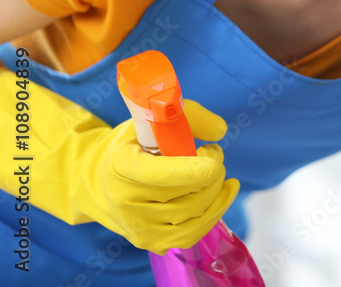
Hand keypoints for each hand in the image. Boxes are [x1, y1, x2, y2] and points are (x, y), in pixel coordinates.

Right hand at [67, 99, 238, 253]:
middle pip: (188, 194)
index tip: (212, 150)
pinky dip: (215, 212)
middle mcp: (125, 201)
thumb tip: (220, 131)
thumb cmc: (133, 145)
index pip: (165, 174)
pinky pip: (193, 233)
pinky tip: (222, 193)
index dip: (198, 167)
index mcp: (122, 166)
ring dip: (218, 191)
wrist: (100, 182)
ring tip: (217, 174)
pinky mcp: (150, 242)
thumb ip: (189, 116)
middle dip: (214, 172)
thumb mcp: (152, 119)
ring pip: (196, 214)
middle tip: (214, 156)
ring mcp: (137, 227)